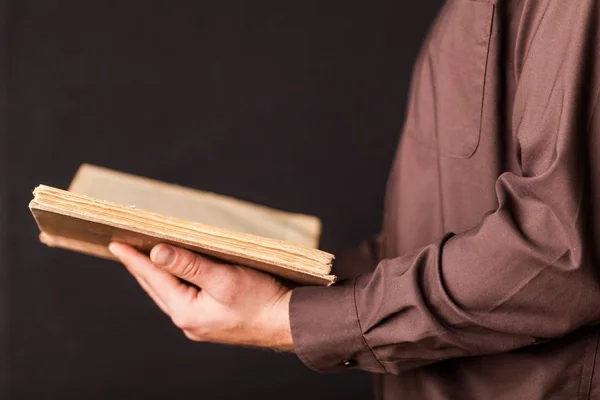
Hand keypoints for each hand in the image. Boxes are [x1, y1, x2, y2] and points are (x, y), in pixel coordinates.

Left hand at [108, 242, 293, 350]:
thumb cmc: (261, 300)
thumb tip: (156, 253)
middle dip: (141, 268)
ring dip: (157, 277)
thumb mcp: (223, 278)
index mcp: (187, 311)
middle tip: (124, 250)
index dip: (135, 259)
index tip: (115, 245)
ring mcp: (201, 325)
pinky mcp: (213, 322)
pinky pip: (185, 300)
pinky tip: (179, 278)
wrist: (288, 323)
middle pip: (158, 289)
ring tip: (145, 262)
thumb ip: (189, 264)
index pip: (154, 279)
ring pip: (171, 295)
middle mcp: (189, 322)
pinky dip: (176, 284)